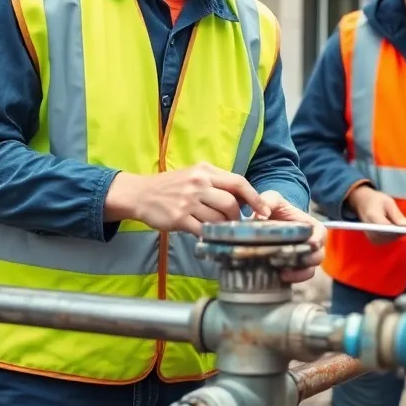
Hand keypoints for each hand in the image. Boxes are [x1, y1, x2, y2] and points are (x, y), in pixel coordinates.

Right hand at [105, 163, 267, 235]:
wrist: (140, 194)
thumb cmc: (171, 186)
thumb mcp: (195, 174)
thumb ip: (217, 182)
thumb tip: (244, 198)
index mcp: (205, 171)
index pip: (238, 182)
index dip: (254, 198)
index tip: (264, 211)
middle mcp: (198, 184)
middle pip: (231, 203)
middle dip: (237, 216)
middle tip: (235, 222)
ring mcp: (188, 201)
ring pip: (218, 218)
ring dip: (223, 227)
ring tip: (220, 228)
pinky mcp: (178, 218)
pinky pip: (203, 230)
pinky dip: (209, 234)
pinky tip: (208, 234)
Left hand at [255, 191, 324, 283]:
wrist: (267, 221)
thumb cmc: (275, 209)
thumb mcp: (272, 199)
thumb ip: (268, 200)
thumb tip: (262, 215)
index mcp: (311, 227)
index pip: (322, 233)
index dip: (318, 239)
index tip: (310, 243)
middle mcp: (311, 244)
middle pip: (318, 255)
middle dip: (308, 259)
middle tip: (294, 259)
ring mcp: (303, 258)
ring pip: (310, 269)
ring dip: (300, 272)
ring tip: (284, 272)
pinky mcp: (294, 268)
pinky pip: (299, 278)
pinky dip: (293, 279)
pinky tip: (280, 276)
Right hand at [347, 186, 405, 244]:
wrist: (362, 203)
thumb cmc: (376, 200)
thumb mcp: (388, 202)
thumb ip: (397, 215)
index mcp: (373, 217)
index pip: (389, 228)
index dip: (402, 229)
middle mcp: (370, 230)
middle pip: (391, 236)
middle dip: (402, 231)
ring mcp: (371, 237)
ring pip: (391, 239)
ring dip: (399, 233)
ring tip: (402, 224)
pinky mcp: (374, 240)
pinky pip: (388, 240)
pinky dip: (394, 235)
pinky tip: (396, 228)